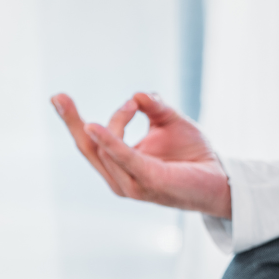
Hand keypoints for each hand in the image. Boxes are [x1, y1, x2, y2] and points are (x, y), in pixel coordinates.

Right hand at [50, 92, 231, 217]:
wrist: (221, 179)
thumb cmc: (194, 155)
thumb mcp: (171, 122)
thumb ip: (153, 107)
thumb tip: (138, 94)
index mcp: (120, 166)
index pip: (90, 143)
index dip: (75, 121)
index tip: (84, 98)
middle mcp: (120, 179)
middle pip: (87, 147)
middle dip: (70, 121)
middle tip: (57, 96)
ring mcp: (131, 184)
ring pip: (105, 149)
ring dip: (115, 122)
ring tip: (132, 107)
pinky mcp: (148, 182)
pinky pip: (124, 159)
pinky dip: (110, 142)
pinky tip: (96, 127)